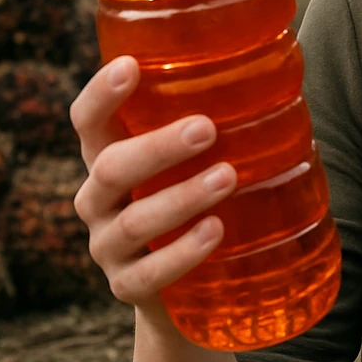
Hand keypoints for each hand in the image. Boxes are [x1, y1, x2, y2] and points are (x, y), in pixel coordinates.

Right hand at [70, 56, 237, 315]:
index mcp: (107, 158)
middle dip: (159, 146)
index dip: (101, 94)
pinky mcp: (128, 287)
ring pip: (135, 220)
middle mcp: (98, 199)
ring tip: (228, 177)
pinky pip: (149, 273)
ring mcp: (108, 246)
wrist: (184, 295)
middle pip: (112, 166)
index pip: (88, 121)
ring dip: (182, 196)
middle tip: (207, 128)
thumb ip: (210, 127)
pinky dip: (183, 252)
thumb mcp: (192, 165)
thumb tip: (273, 73)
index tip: (131, 66)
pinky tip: (214, 232)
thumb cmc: (195, 204)